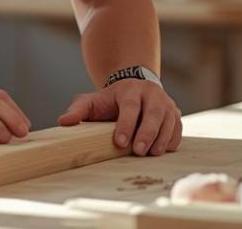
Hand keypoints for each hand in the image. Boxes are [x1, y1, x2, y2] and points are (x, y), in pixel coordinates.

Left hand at [58, 79, 181, 156]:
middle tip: (138, 151)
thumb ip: (78, 111)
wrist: (133, 88)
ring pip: (169, 120)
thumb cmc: (110, 100)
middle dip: (146, 133)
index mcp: (130, 89)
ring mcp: (165, 103)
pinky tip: (164, 150)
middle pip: (154, 113)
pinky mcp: (175, 113)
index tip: (119, 142)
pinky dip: (173, 139)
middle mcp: (151, 93)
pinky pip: (178, 126)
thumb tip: (63, 122)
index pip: (129, 106)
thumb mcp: (92, 101)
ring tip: (152, 154)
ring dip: (161, 138)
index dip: (125, 124)